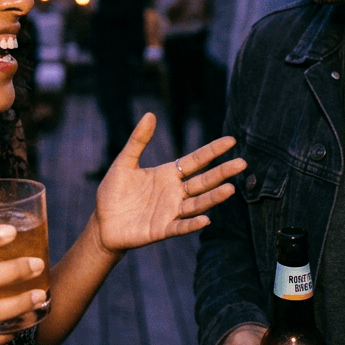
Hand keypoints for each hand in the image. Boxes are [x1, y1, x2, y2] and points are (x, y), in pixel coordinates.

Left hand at [93, 113, 243, 253]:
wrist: (102, 222)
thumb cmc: (114, 191)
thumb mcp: (125, 162)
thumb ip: (138, 140)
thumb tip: (150, 114)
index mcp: (168, 174)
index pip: (196, 161)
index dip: (212, 151)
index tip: (231, 141)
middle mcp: (175, 192)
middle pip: (203, 181)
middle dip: (222, 173)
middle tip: (242, 163)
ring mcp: (171, 212)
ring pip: (197, 203)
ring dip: (213, 198)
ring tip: (230, 189)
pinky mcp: (162, 229)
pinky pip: (181, 227)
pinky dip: (192, 224)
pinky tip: (205, 219)